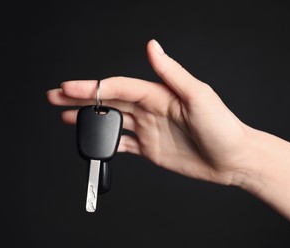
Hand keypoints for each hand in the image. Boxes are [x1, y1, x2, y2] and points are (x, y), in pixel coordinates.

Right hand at [47, 39, 251, 185]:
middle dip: (81, 99)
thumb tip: (152, 45)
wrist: (234, 160)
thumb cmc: (223, 127)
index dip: (93, 87)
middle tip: (55, 97)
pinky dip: (107, 143)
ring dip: (89, 119)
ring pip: (111, 122)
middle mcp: (149, 109)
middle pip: (109, 101)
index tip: (68, 88)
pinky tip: (94, 141)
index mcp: (158, 94)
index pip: (119, 87)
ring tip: (66, 118)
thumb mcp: (199, 96)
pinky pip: (123, 144)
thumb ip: (171, 73)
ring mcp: (148, 130)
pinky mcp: (150, 149)